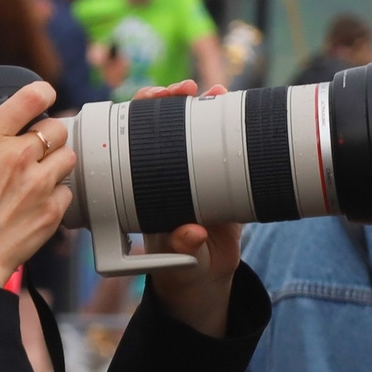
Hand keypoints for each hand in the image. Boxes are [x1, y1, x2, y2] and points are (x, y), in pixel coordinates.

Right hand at [0, 79, 73, 287]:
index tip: (42, 95)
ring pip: (67, 155)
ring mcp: (38, 183)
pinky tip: (37, 200)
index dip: (41, 92)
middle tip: (33, 147)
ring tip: (38, 172)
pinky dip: (56, 193)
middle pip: (56, 127)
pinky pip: (67, 190)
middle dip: (46, 133)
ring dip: (55, 160)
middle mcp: (17, 156)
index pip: (31, 97)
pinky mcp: (52, 210)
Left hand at [136, 81, 241, 336]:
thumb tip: (191, 232)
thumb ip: (181, 249)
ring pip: (194, 130)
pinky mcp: (223, 183)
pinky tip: (239, 109)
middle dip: (172, 100)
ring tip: (217, 92)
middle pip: (162, 125)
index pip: (133, 140)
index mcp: (144, 187)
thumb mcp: (179, 264)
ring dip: (205, 106)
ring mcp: (193, 175)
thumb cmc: (181, 272)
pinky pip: (226, 149)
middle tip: (187, 89)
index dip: (139, 114)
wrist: (205, 282)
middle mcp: (166, 174)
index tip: (153, 99)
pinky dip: (233, 128)